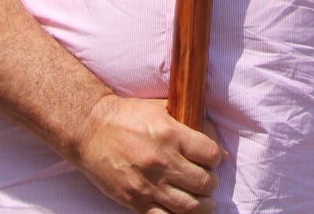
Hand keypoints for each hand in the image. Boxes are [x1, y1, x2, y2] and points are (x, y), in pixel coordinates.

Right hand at [72, 95, 223, 212]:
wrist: (91, 130)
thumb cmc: (128, 117)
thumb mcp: (162, 110)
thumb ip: (194, 126)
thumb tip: (222, 153)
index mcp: (171, 134)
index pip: (212, 155)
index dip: (216, 158)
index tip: (211, 159)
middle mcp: (163, 161)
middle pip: (205, 183)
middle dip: (211, 184)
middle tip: (206, 181)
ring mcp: (149, 184)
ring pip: (191, 207)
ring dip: (203, 205)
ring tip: (201, 200)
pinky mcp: (135, 200)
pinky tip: (181, 210)